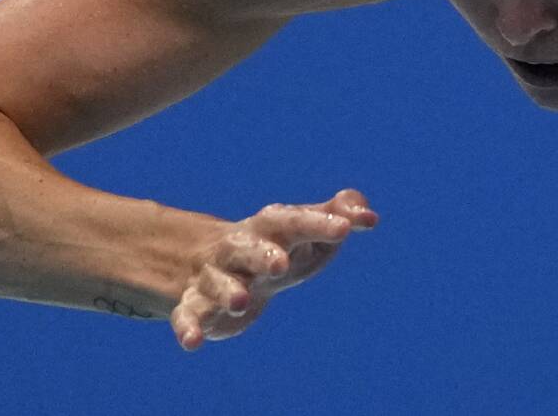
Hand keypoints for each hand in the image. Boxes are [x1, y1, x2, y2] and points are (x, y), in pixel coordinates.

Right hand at [169, 189, 377, 350]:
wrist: (218, 263)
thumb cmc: (277, 246)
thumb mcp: (308, 230)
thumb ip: (339, 214)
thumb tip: (369, 214)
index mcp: (269, 228)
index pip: (292, 220)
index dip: (318, 222)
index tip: (346, 229)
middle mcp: (239, 248)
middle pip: (246, 246)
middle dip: (261, 255)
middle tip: (281, 266)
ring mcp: (215, 276)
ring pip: (216, 282)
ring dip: (226, 291)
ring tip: (240, 303)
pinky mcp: (197, 306)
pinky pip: (188, 315)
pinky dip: (188, 327)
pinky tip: (193, 342)